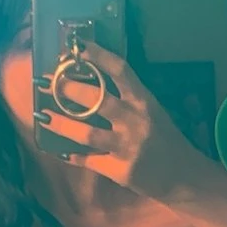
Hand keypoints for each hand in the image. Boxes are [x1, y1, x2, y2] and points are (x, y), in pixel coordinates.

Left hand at [37, 47, 187, 199]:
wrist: (184, 178)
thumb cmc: (165, 140)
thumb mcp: (152, 112)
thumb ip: (127, 99)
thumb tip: (91, 80)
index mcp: (144, 101)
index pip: (120, 71)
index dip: (98, 56)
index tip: (77, 47)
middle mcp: (136, 121)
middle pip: (97, 100)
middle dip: (68, 89)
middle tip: (47, 83)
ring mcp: (128, 147)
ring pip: (88, 133)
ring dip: (62, 124)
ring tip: (43, 116)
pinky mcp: (121, 171)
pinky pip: (90, 161)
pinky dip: (73, 156)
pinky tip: (58, 151)